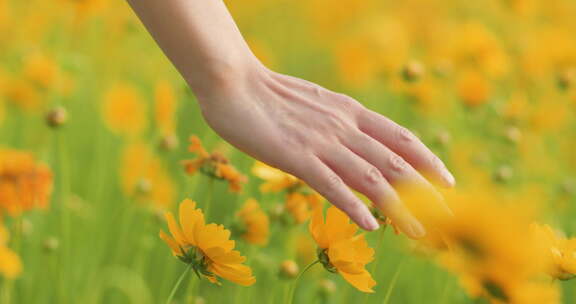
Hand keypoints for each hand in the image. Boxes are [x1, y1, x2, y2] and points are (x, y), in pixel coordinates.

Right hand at [196, 64, 454, 237]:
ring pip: (371, 178)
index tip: (447, 180)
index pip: (401, 137)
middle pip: (395, 162)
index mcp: (349, 111)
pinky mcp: (296, 156)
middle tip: (448, 215)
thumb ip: (335, 121)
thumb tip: (351, 139)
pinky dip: (355, 207)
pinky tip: (372, 225)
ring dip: (399, 207)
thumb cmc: (269, 93)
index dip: (428, 160)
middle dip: (425, 191)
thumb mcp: (314, 103)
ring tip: (419, 230)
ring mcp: (321, 142)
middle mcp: (343, 126)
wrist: (233, 81)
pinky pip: (332, 186)